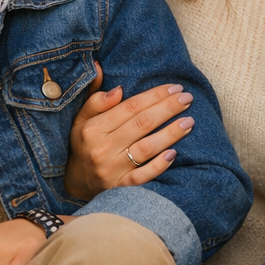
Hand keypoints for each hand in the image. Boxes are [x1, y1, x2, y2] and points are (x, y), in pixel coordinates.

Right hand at [63, 62, 193, 199]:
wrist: (75, 184)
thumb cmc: (84, 145)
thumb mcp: (81, 120)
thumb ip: (95, 98)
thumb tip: (108, 76)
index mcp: (93, 128)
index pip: (130, 107)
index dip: (154, 96)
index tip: (174, 88)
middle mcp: (102, 149)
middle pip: (142, 124)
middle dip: (167, 109)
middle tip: (187, 99)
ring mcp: (111, 170)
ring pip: (146, 148)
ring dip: (170, 134)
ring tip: (189, 122)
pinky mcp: (120, 188)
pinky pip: (143, 177)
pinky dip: (159, 165)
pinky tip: (174, 153)